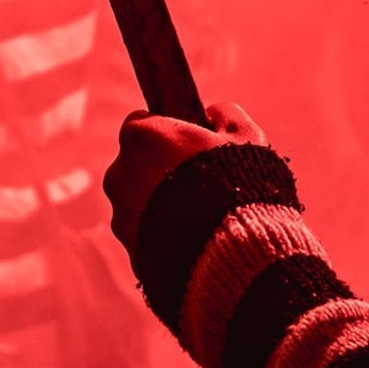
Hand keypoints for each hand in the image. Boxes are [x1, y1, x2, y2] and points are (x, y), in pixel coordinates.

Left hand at [103, 101, 261, 248]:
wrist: (235, 254)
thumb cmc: (240, 188)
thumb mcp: (247, 139)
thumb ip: (227, 116)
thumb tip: (214, 113)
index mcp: (142, 137)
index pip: (140, 124)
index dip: (166, 133)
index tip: (187, 147)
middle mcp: (121, 173)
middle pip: (136, 166)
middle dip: (160, 173)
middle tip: (198, 186)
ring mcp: (121, 215)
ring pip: (137, 204)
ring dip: (158, 208)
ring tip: (198, 220)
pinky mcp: (130, 250)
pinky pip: (144, 237)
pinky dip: (161, 238)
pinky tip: (191, 244)